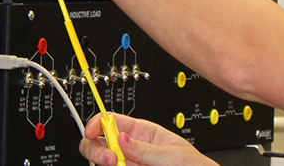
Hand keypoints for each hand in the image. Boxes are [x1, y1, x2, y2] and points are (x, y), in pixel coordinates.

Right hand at [79, 112, 216, 165]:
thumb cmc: (191, 164)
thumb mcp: (170, 153)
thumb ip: (145, 149)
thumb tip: (123, 139)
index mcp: (141, 131)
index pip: (111, 121)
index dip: (97, 124)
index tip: (93, 132)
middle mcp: (131, 147)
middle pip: (99, 142)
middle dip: (96, 148)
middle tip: (109, 158)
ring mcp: (129, 163)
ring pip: (101, 160)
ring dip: (102, 162)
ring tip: (118, 165)